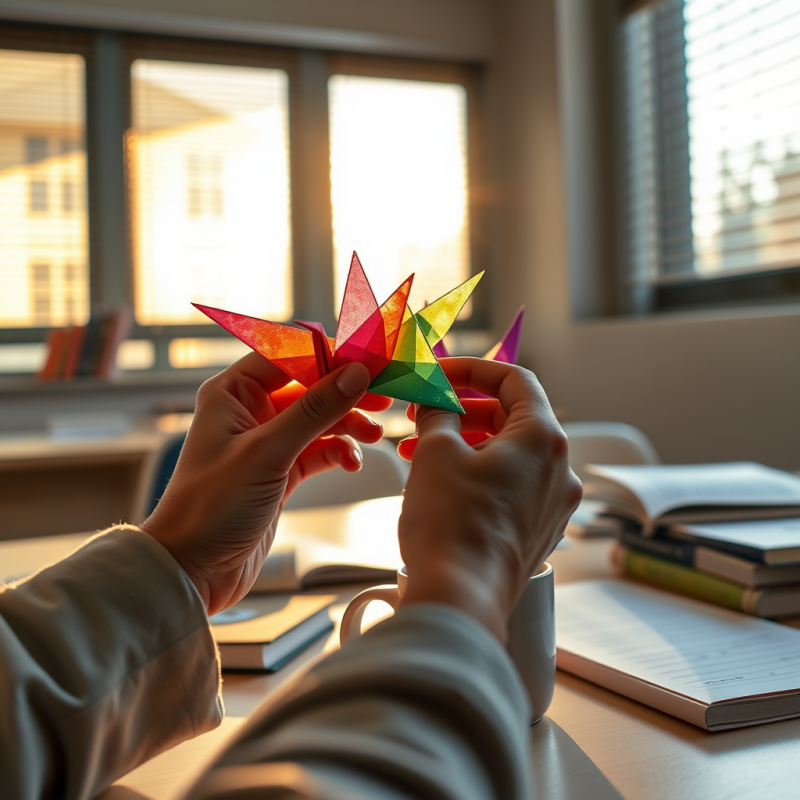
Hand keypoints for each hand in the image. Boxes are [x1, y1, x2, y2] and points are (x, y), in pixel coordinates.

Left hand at [142, 353, 389, 614]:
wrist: (193, 569)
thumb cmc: (211, 507)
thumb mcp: (267, 453)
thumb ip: (315, 410)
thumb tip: (355, 374)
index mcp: (233, 392)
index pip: (290, 355)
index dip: (332, 356)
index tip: (371, 363)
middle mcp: (249, 410)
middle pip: (310, 385)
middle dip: (347, 392)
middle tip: (384, 399)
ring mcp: (267, 441)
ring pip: (319, 418)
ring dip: (348, 424)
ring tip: (375, 435)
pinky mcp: (281, 470)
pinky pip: (320, 449)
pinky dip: (339, 452)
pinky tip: (352, 463)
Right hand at [397, 357, 581, 641]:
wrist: (460, 599)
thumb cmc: (451, 523)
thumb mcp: (435, 451)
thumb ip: (438, 413)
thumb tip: (436, 399)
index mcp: (543, 439)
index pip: (515, 380)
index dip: (473, 370)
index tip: (440, 374)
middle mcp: (559, 470)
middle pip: (513, 418)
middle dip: (463, 411)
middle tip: (423, 415)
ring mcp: (553, 504)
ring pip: (510, 454)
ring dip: (467, 444)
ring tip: (419, 452)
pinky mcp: (539, 531)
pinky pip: (512, 486)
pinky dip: (481, 473)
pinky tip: (443, 482)